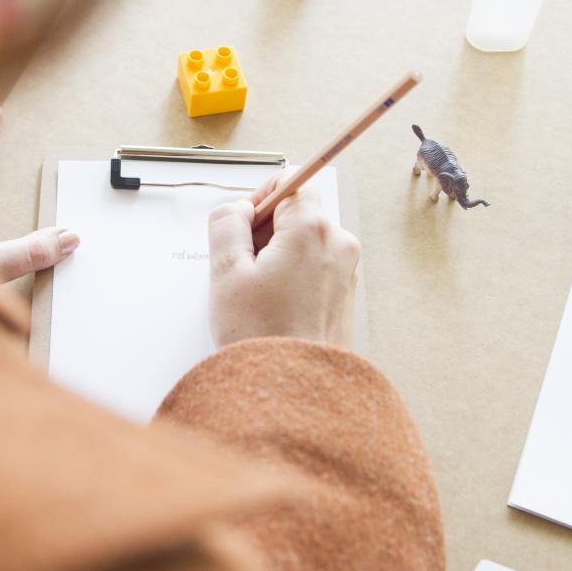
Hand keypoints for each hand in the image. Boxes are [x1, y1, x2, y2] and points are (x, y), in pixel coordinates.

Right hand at [207, 175, 359, 347]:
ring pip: (304, 241)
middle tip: (242, 268)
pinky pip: (315, 267)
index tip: (241, 225)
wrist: (293, 389)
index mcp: (312, 230)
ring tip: (257, 293)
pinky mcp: (345, 294)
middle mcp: (338, 244)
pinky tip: (273, 305)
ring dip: (276, 256)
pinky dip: (292, 276)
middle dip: (264, 231)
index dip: (258, 198)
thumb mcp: (226, 271)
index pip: (289, 181)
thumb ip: (225, 223)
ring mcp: (346, 271)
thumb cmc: (262, 336)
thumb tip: (234, 210)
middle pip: (297, 212)